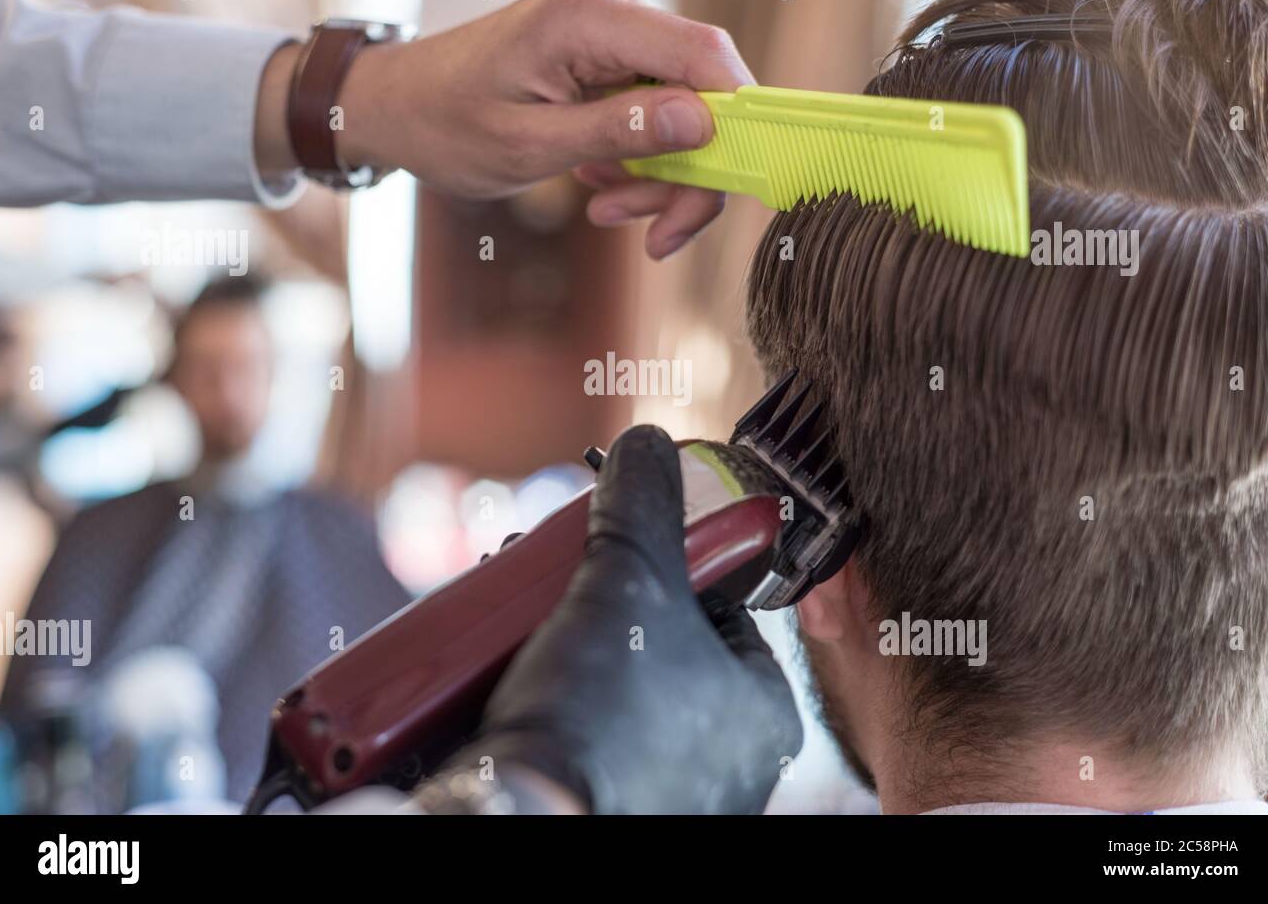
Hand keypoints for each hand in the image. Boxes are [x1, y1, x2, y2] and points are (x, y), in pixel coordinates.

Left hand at [257, 0, 752, 259]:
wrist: (400, 106)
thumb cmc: (446, 124)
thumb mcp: (530, 146)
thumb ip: (619, 132)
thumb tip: (703, 124)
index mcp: (587, 18)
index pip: (702, 54)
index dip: (737, 120)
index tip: (732, 187)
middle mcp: (610, 7)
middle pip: (702, 90)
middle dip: (691, 170)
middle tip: (657, 234)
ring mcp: (613, 27)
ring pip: (684, 109)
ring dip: (661, 174)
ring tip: (608, 207)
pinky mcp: (611, 52)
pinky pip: (655, 108)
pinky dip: (640, 157)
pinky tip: (600, 182)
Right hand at [444, 424, 801, 813]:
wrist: (522, 822)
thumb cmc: (599, 714)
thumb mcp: (628, 581)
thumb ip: (643, 506)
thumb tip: (649, 445)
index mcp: (762, 712)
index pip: (720, 608)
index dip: (663, 566)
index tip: (615, 548)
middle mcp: (727, 763)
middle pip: (660, 648)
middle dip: (598, 605)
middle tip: (554, 583)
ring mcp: (670, 796)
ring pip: (619, 693)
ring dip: (566, 650)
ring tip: (518, 625)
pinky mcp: (609, 809)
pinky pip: (586, 739)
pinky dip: (550, 704)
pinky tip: (506, 678)